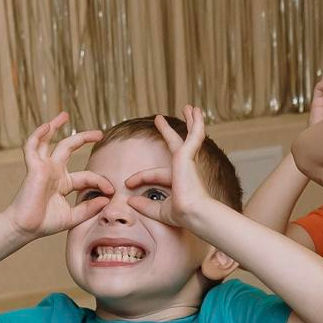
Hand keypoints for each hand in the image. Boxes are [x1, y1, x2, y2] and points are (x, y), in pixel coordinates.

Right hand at [5, 113, 109, 237]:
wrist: (26, 228)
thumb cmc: (45, 223)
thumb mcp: (73, 216)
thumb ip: (89, 208)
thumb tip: (106, 199)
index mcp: (63, 183)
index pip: (87, 176)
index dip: (101, 182)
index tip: (111, 192)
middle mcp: (54, 172)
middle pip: (69, 148)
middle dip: (84, 138)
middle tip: (100, 133)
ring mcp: (43, 168)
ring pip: (49, 141)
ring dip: (55, 126)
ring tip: (64, 115)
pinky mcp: (33, 168)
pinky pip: (32, 147)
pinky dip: (38, 135)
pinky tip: (46, 126)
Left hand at [124, 105, 216, 230]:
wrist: (193, 212)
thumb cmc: (182, 214)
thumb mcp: (159, 210)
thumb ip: (146, 206)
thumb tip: (131, 202)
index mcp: (178, 181)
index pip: (156, 174)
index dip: (139, 178)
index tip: (127, 183)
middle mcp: (185, 169)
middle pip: (179, 145)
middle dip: (174, 132)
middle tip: (170, 121)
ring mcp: (188, 160)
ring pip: (190, 137)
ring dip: (191, 121)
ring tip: (190, 107)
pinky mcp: (188, 155)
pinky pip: (195, 135)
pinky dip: (196, 123)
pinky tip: (195, 111)